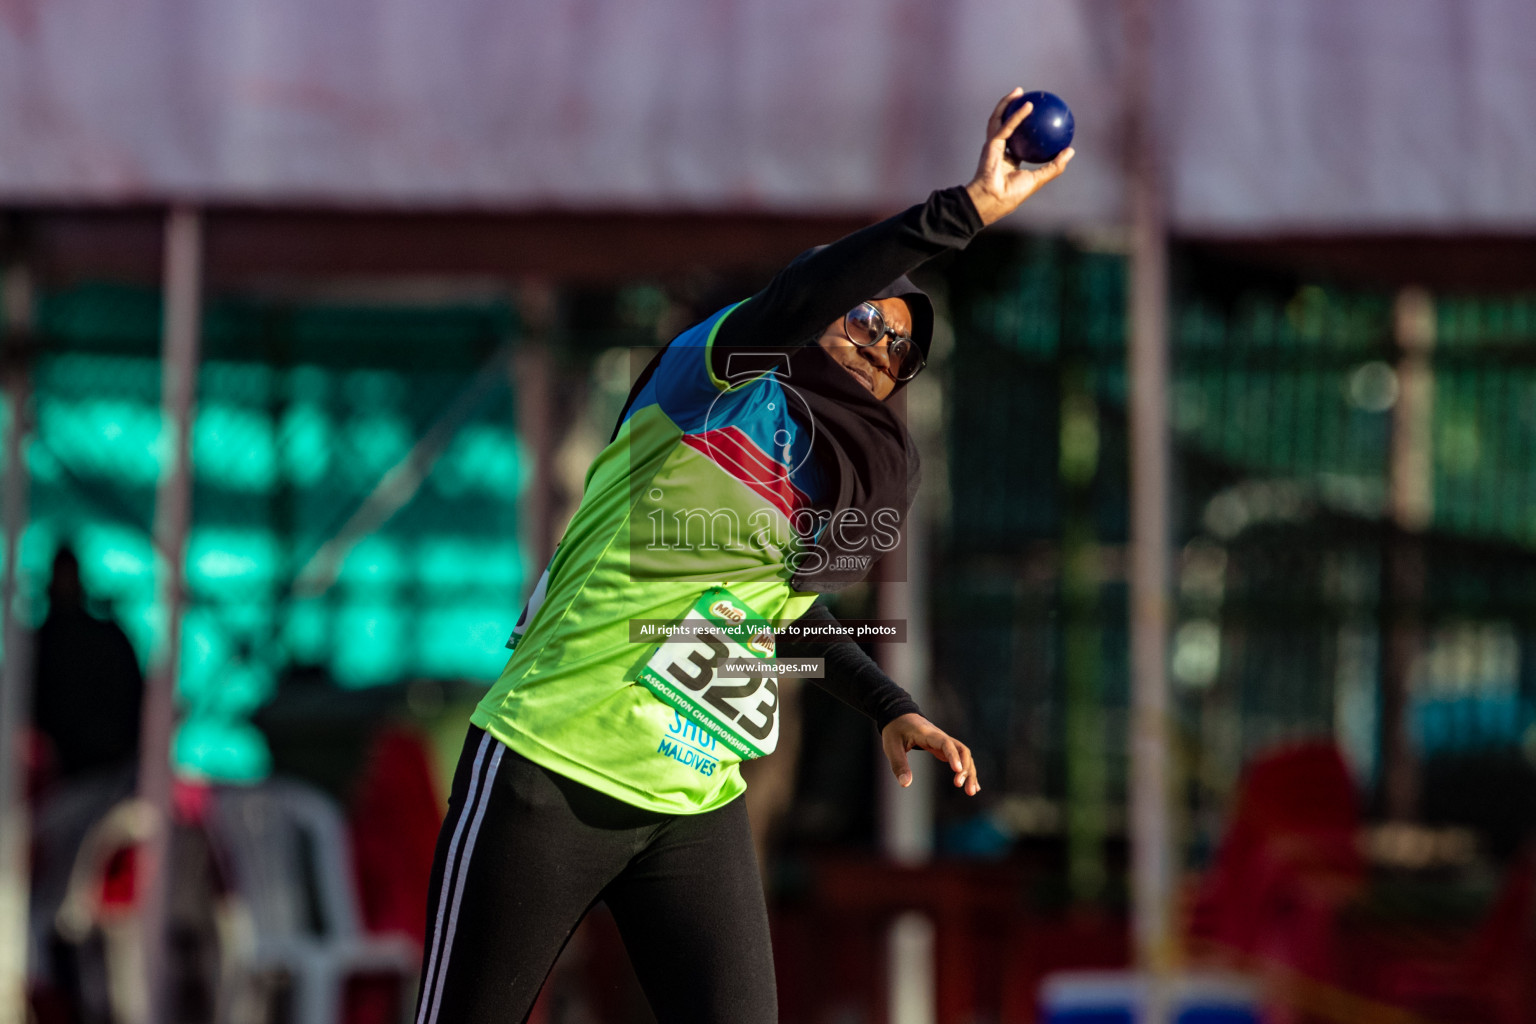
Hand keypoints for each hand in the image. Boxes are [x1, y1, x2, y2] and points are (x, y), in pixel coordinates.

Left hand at [881, 713, 978, 796]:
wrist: (900, 716)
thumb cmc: (895, 730)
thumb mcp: (892, 746)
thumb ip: (898, 765)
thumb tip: (905, 784)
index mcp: (928, 734)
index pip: (946, 743)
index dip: (953, 756)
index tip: (957, 770)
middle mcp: (941, 738)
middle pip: (962, 750)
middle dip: (966, 769)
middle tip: (962, 787)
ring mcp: (945, 743)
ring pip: (964, 756)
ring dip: (970, 773)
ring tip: (970, 792)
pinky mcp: (945, 749)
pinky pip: (961, 759)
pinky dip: (968, 772)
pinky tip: (974, 786)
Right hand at [964, 87, 1074, 226]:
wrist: (994, 199)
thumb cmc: (1013, 194)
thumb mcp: (1038, 179)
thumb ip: (1054, 165)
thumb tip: (1070, 151)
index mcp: (1008, 159)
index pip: (1015, 140)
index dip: (1023, 128)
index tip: (1034, 118)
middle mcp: (999, 149)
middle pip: (1004, 124)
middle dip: (1011, 109)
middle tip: (1025, 98)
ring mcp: (993, 145)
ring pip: (999, 119)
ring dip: (1007, 103)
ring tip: (1019, 91)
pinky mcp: (991, 144)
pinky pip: (1007, 126)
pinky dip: (1017, 115)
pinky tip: (1028, 105)